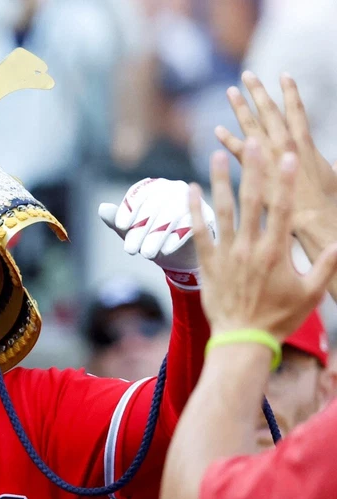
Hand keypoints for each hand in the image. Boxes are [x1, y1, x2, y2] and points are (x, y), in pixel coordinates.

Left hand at [99, 177, 214, 289]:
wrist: (179, 252)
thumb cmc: (151, 236)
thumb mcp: (131, 230)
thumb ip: (116, 219)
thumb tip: (102, 208)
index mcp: (154, 188)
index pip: (140, 194)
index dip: (129, 209)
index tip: (120, 226)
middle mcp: (174, 189)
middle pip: (154, 206)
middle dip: (140, 230)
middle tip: (130, 250)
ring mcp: (192, 201)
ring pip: (171, 216)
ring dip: (156, 237)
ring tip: (146, 255)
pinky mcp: (206, 216)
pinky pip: (190, 225)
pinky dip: (176, 238)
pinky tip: (166, 251)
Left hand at [190, 141, 336, 339]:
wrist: (242, 339)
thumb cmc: (278, 318)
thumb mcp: (310, 293)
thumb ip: (326, 265)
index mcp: (275, 252)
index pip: (282, 209)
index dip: (285, 181)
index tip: (287, 156)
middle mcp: (249, 248)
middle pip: (251, 201)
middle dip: (253, 170)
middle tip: (254, 143)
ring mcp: (226, 254)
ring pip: (222, 211)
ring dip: (220, 182)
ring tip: (217, 156)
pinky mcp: (208, 264)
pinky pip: (198, 232)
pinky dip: (194, 210)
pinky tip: (191, 190)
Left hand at [217, 72, 336, 223]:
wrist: (311, 221)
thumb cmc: (325, 204)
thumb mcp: (333, 178)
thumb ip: (331, 167)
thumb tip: (332, 162)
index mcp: (305, 145)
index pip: (297, 113)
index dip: (291, 93)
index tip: (284, 76)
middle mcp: (284, 147)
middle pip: (269, 114)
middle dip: (259, 93)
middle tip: (248, 75)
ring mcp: (267, 160)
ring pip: (250, 128)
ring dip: (240, 109)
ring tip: (230, 92)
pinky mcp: (254, 172)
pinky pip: (237, 151)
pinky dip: (227, 140)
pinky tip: (217, 130)